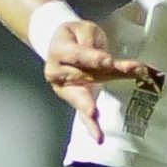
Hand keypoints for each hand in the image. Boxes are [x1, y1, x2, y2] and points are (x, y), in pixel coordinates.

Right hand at [40, 18, 156, 142]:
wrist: (63, 45)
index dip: (92, 58)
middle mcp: (58, 72)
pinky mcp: (77, 100)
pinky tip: (98, 137)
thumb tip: (104, 59)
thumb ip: (91, 41)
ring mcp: (66, 89)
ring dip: (97, 105)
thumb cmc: (75, 37)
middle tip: (100, 101)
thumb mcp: (83, 29)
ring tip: (95, 116)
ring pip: (84, 97)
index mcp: (59, 51)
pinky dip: (91, 125)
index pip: (76, 55)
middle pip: (82, 77)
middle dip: (99, 82)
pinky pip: (83, 114)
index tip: (108, 60)